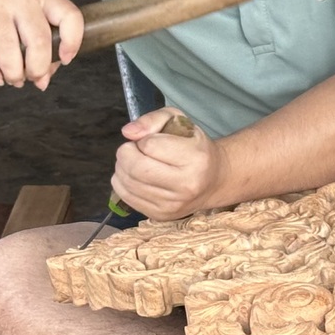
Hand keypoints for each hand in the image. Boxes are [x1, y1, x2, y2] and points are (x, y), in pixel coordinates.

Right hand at [0, 0, 83, 89]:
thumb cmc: (11, 10)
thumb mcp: (35, 16)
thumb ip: (46, 47)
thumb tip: (42, 81)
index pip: (70, 17)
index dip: (72, 43)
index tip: (64, 59)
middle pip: (38, 41)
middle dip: (38, 69)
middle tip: (33, 78)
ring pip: (9, 50)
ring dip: (14, 74)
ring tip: (14, 79)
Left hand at [111, 108, 225, 219]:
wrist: (212, 181)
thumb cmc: (193, 147)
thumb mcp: (179, 121)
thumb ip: (152, 119)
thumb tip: (128, 132)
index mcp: (196, 159)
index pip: (150, 145)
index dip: (143, 139)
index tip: (150, 140)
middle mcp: (186, 185)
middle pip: (136, 167)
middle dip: (126, 153)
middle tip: (132, 149)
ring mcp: (173, 204)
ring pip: (127, 183)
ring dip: (122, 167)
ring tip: (135, 161)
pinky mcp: (161, 215)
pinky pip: (126, 196)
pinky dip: (123, 183)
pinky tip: (135, 176)